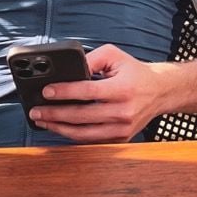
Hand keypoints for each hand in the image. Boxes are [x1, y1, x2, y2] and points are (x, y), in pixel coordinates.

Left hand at [28, 44, 170, 142]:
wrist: (161, 92)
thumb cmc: (136, 73)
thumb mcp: (116, 56)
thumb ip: (91, 59)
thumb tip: (69, 70)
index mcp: (123, 89)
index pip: (87, 91)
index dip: (64, 92)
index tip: (46, 92)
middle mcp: (123, 111)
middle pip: (81, 116)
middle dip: (54, 114)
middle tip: (36, 111)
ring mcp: (122, 128)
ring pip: (84, 133)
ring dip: (60, 128)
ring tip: (44, 122)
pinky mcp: (121, 138)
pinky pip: (92, 140)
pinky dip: (74, 136)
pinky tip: (61, 128)